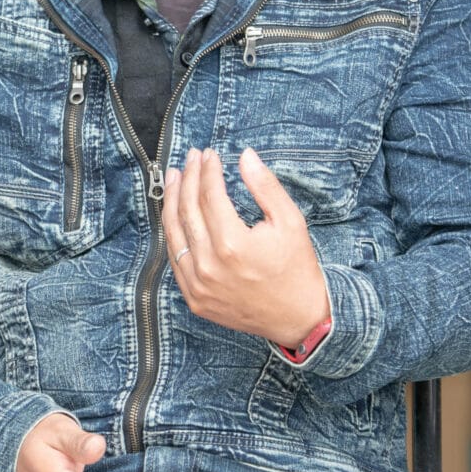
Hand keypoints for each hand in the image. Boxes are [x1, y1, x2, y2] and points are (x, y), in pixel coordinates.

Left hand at [163, 147, 329, 348]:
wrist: (298, 317)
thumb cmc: (296, 267)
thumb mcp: (290, 221)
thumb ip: (265, 186)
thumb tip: (245, 155)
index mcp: (233, 245)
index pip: (210, 196)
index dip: (208, 171)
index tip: (209, 154)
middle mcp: (209, 266)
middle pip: (188, 210)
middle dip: (188, 179)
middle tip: (191, 158)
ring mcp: (198, 285)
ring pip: (174, 233)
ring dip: (172, 201)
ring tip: (175, 177)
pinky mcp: (194, 298)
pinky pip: (175, 258)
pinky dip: (173, 232)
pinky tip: (175, 212)